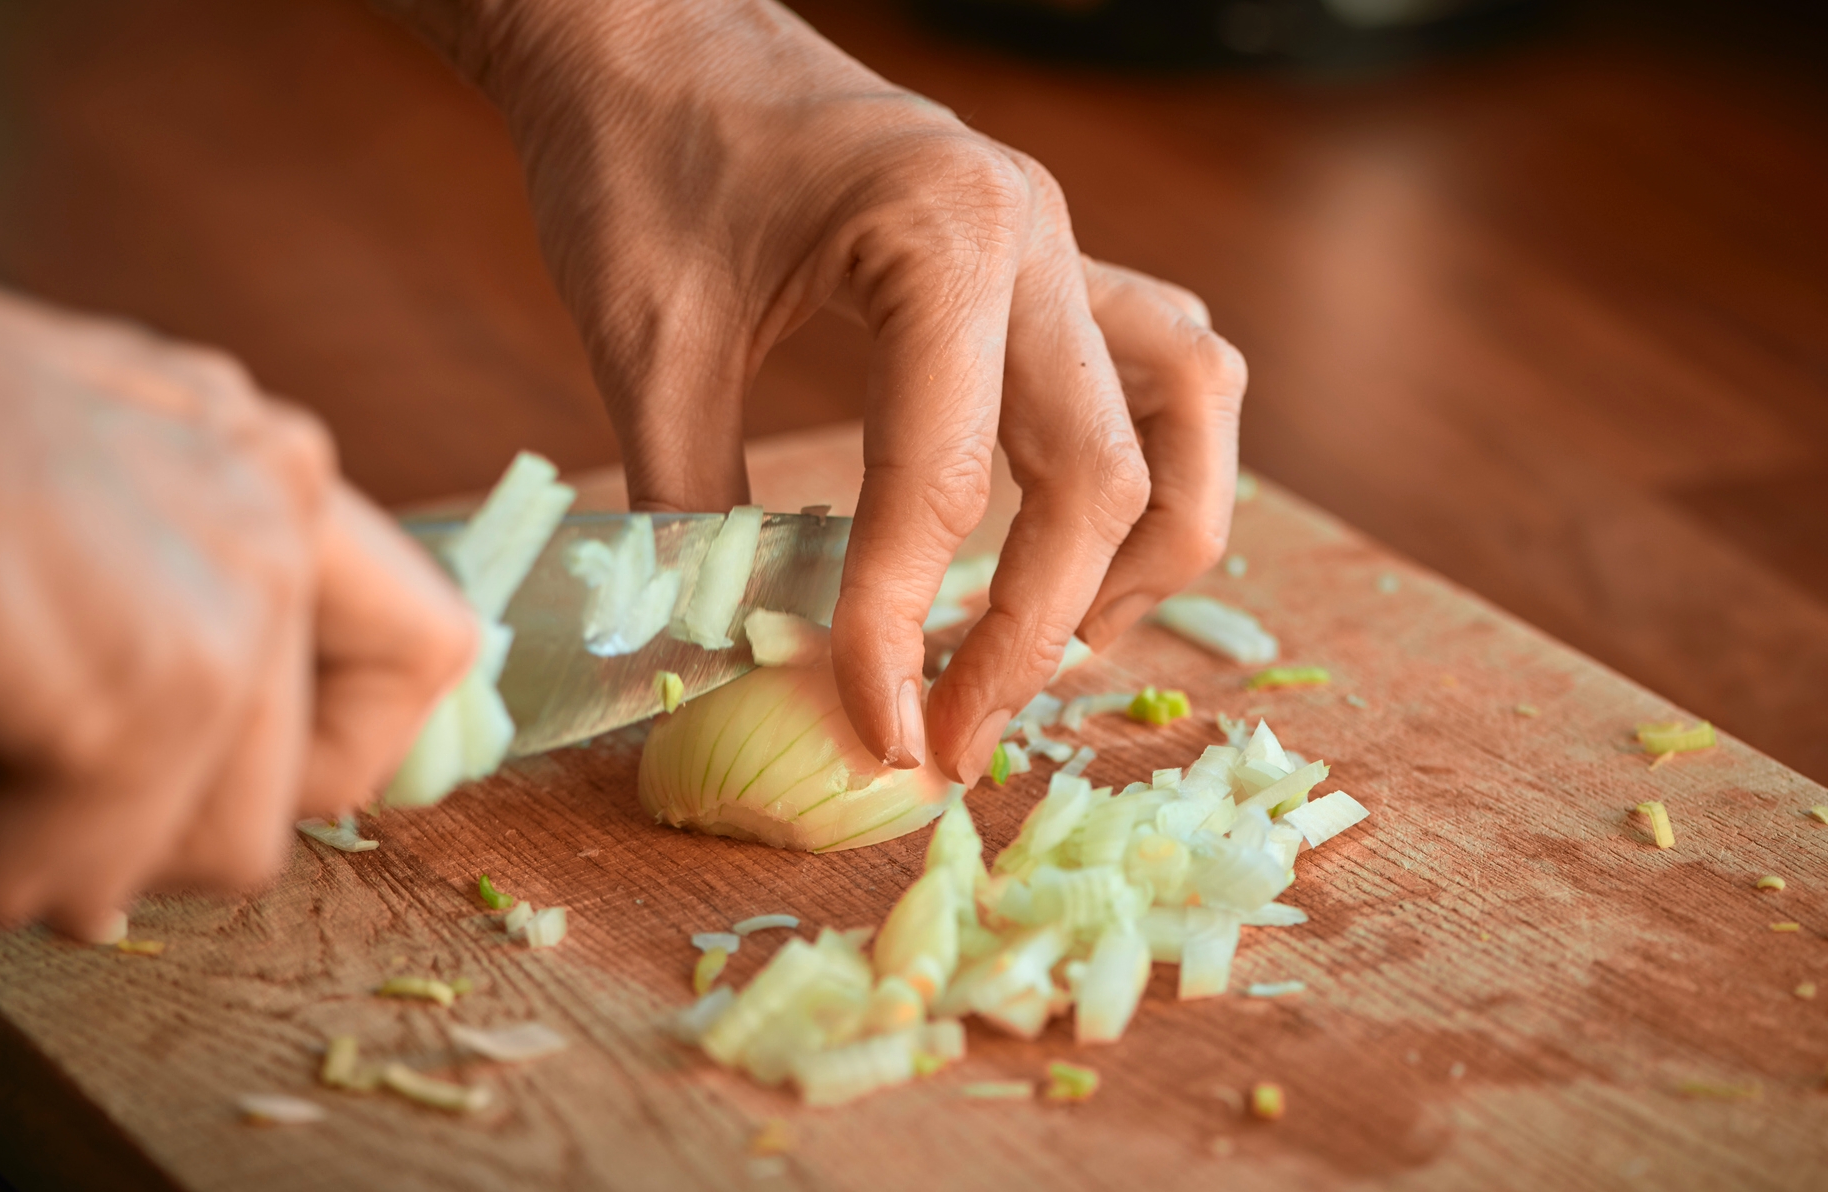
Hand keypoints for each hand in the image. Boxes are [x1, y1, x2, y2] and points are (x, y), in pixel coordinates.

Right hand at [0, 206, 476, 937]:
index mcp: (273, 472)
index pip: (422, 654)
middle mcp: (283, 522)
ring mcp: (237, 603)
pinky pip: (73, 870)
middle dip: (145, 839)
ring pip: (208, 853)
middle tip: (6, 818)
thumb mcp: (61, 480)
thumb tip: (141, 837)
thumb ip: (146, 600)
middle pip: (298, 792)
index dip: (335, 758)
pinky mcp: (156, 690)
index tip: (207, 796)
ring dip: (50, 865)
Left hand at [397, 0, 1245, 782]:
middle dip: (1034, 634)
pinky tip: (1065, 537)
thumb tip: (741, 662)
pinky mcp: (1050, 260)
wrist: (648, 26)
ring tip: (1050, 645)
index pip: (944, 482)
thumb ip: (696, 506)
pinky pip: (1163, 368)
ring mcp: (1060, 241)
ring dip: (1141, 551)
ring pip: (1193, 411)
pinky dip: (1142, 467)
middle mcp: (1035, 234)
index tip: (877, 735)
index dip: (906, 630)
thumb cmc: (634, 156)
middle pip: (1106, 476)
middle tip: (950, 739)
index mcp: (939, 234)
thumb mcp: (645, 340)